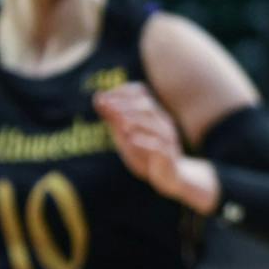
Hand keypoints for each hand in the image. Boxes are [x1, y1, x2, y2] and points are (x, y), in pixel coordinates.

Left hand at [94, 83, 217, 211]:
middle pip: (146, 106)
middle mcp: (162, 122)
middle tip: (106, 106)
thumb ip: (114, 120)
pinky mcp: (168, 155)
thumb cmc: (146, 154)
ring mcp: (166, 139)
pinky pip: (158, 146)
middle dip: (124, 104)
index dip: (121, 92)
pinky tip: (131, 139)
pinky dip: (145, 141)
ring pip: (154, 124)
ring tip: (118, 121)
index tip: (101, 97)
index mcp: (152, 114)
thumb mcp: (126, 136)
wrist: (170, 176)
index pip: (140, 92)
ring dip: (135, 120)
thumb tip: (98, 100)